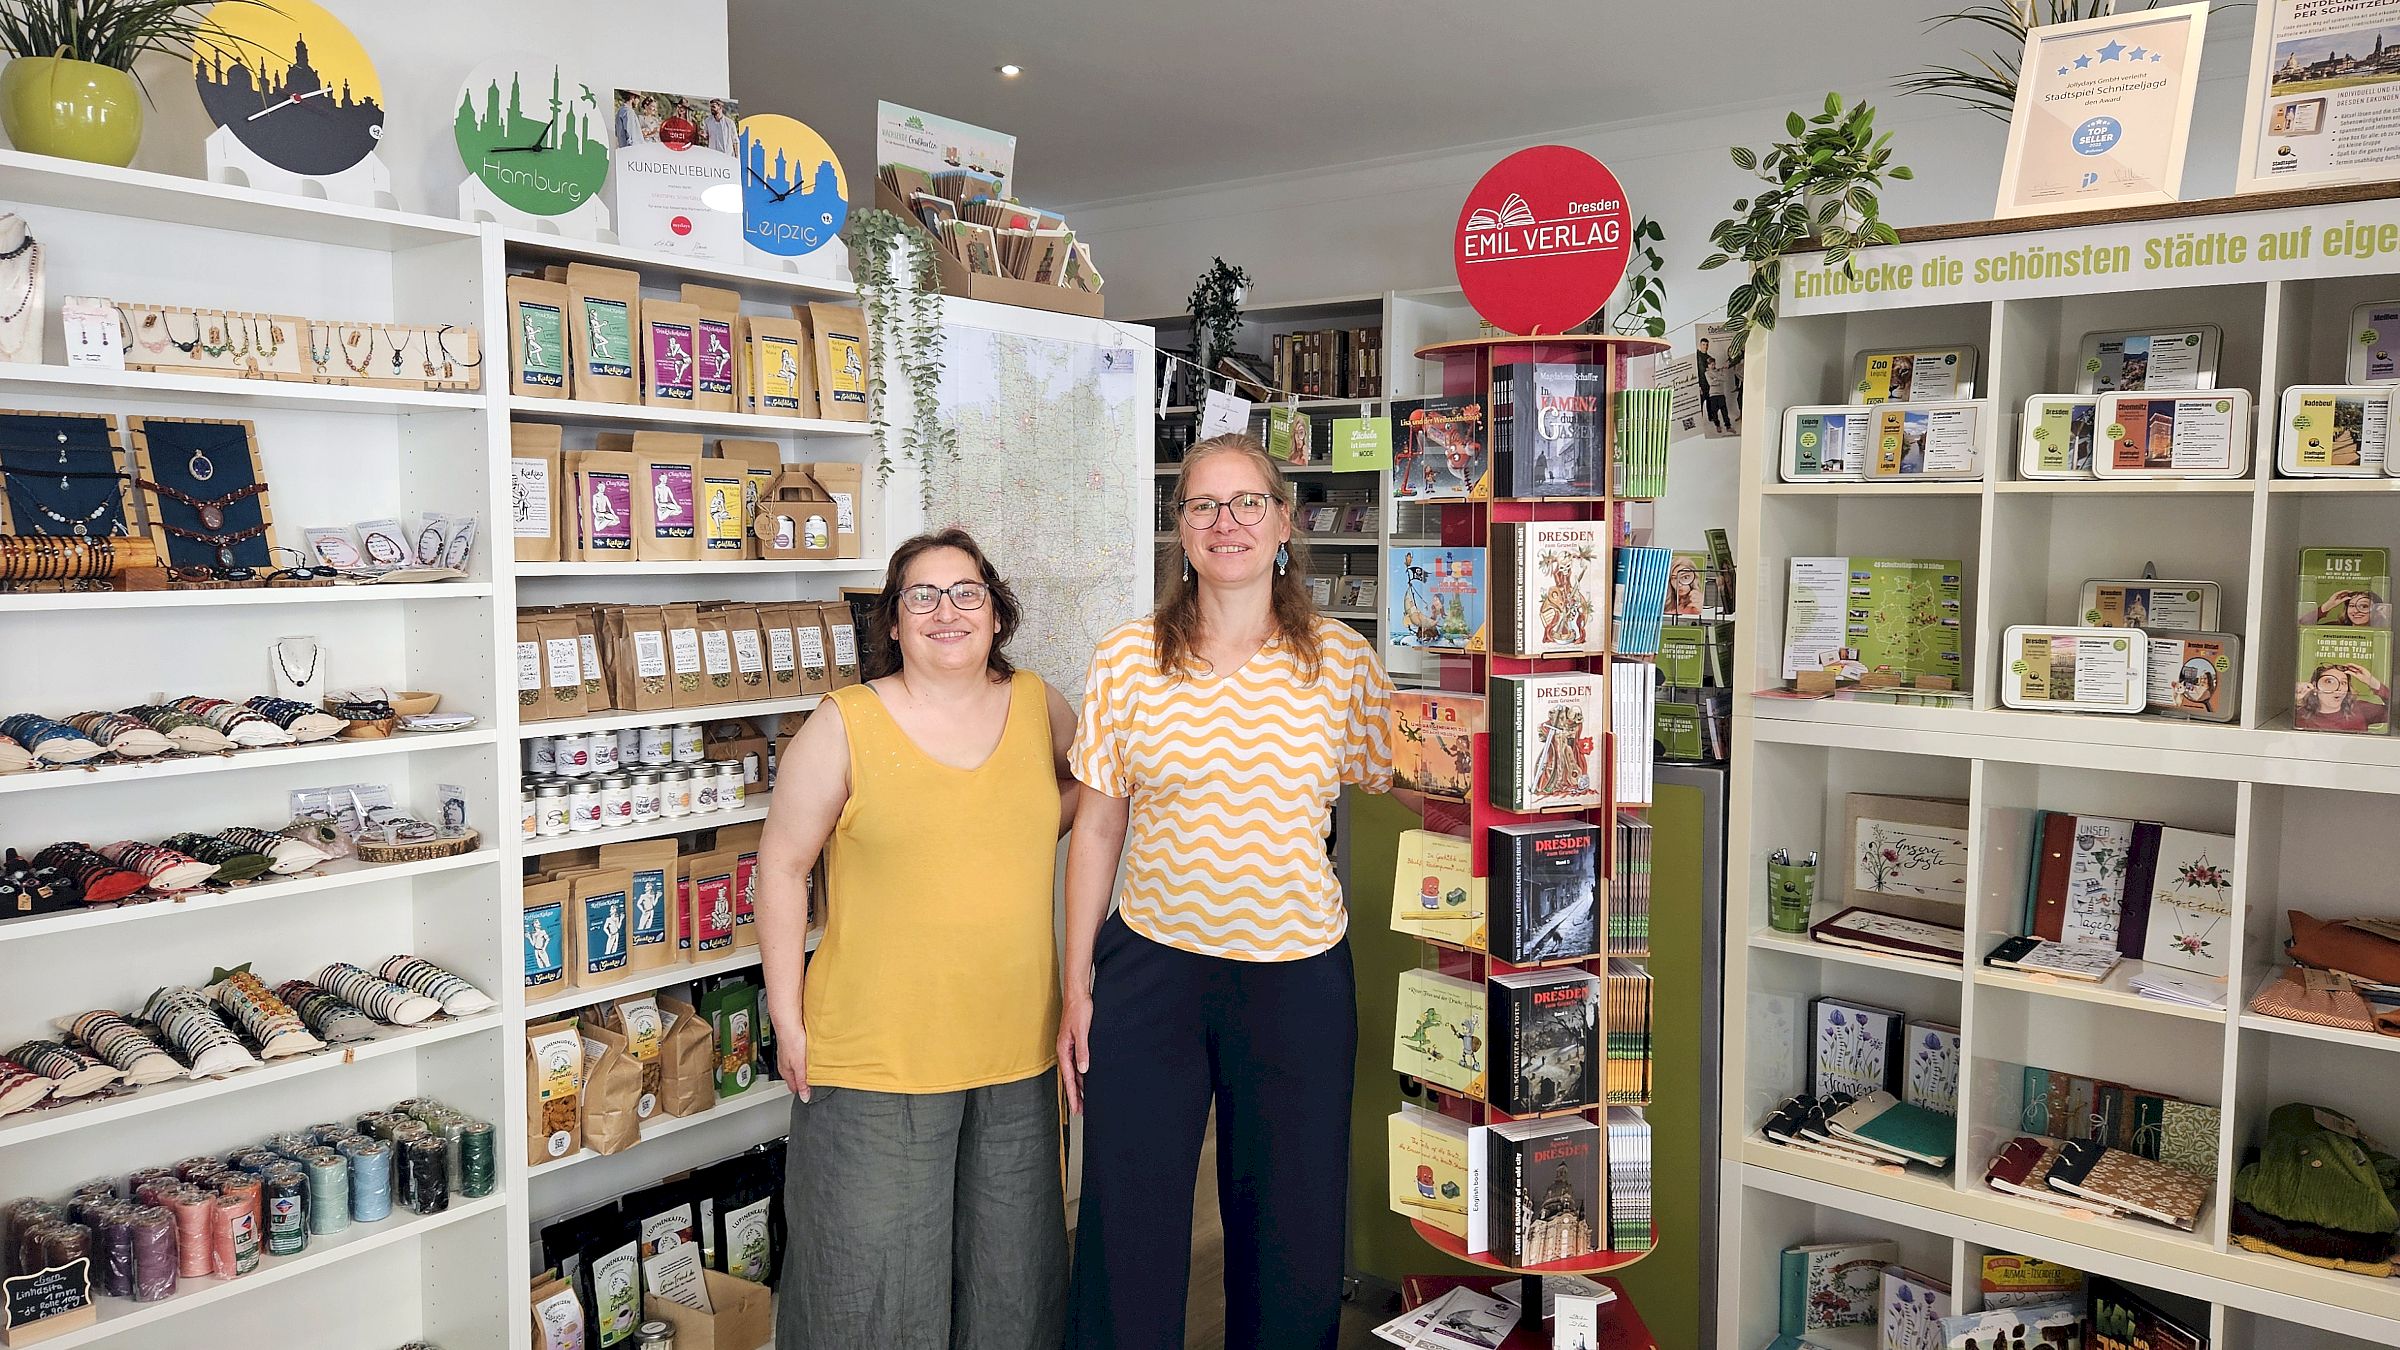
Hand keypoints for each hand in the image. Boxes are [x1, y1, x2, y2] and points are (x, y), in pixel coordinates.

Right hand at [777, 1019, 809, 1101]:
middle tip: (817, 1083)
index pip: (794, 1087)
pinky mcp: (794, 1047)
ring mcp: (789, 1056)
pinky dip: (807, 1060)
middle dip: (806, 1082)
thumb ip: (802, 1081)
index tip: (812, 1095)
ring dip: (807, 1070)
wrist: (789, 1023)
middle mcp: (786, 1065)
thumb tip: (804, 1097)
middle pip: (796, 1078)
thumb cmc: (791, 1041)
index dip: (803, 1092)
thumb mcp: (799, 1066)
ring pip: (798, 1068)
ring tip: (817, 1071)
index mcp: (786, 1072)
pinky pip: (800, 1058)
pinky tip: (813, 1057)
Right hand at [1058, 993, 1092, 1115]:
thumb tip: (1083, 1070)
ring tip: (1085, 1099)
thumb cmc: (1079, 1009)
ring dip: (1079, 1085)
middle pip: (1070, 1077)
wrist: (1078, 994)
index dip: (1072, 1093)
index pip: (1068, 1077)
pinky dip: (1082, 1073)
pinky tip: (1088, 1078)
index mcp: (1063, 1049)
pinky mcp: (1075, 1041)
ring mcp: (1069, 1046)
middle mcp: (1064, 1049)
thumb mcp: (1082, 1032)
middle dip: (1074, 1094)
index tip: (1076, 1107)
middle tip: (1080, 1110)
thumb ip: (1082, 1051)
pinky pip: (1077, 1062)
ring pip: (1074, 1071)